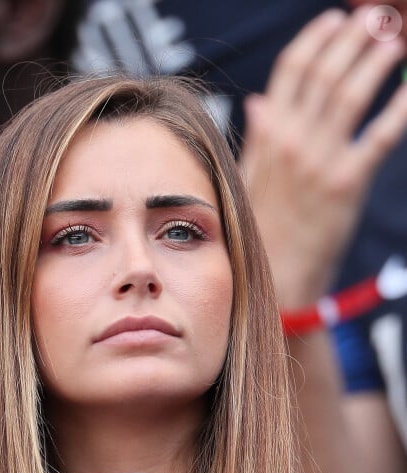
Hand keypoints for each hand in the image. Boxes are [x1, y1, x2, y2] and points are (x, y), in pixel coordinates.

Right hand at [240, 6, 406, 307]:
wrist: (279, 278)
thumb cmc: (263, 231)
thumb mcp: (249, 180)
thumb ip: (258, 138)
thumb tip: (259, 102)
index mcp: (268, 137)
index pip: (290, 70)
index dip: (316, 38)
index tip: (335, 20)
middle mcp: (291, 142)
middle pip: (324, 72)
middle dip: (353, 37)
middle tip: (376, 19)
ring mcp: (319, 161)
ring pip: (350, 93)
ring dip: (376, 60)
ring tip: (394, 41)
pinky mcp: (347, 183)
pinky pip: (379, 135)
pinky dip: (399, 107)